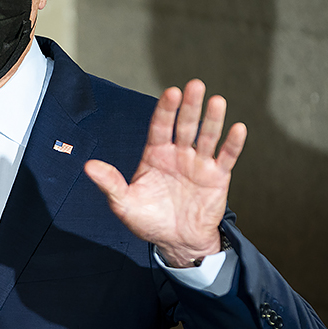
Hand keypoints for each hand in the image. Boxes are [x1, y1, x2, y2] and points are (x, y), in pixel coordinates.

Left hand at [84, 79, 246, 267]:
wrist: (176, 242)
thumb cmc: (149, 221)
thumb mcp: (124, 203)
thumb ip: (109, 183)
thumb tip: (89, 166)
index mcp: (155, 155)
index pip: (160, 126)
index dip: (165, 109)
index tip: (171, 92)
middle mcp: (178, 154)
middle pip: (185, 125)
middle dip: (190, 106)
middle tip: (195, 86)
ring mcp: (199, 164)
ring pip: (207, 137)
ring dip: (213, 119)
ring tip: (217, 101)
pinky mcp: (217, 177)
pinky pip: (226, 158)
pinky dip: (233, 144)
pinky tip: (238, 128)